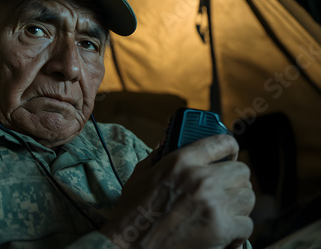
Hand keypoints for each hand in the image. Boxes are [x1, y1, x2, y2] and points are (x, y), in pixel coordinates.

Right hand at [101, 134, 254, 248]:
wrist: (131, 246)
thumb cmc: (133, 212)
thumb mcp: (141, 175)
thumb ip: (160, 156)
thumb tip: (170, 141)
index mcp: (181, 161)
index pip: (222, 143)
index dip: (230, 149)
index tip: (230, 157)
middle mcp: (201, 178)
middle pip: (242, 171)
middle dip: (235, 181)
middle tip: (225, 190)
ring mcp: (213, 204)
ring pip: (248, 197)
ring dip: (238, 205)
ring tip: (225, 212)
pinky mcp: (221, 229)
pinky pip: (247, 224)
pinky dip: (238, 231)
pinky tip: (224, 234)